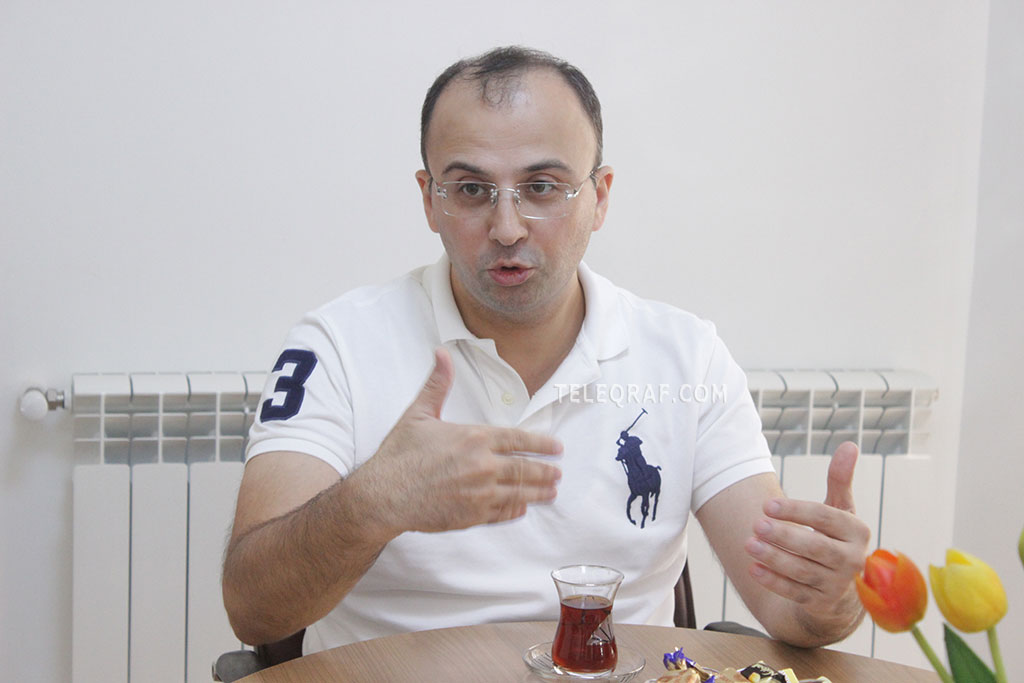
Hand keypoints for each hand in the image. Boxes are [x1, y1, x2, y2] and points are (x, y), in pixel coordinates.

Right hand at [352, 347, 562, 534]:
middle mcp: (483, 466)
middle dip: (546, 471)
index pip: (519, 440)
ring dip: (539, 492)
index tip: (556, 448)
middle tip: (558, 472)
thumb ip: (437, 384)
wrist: (383, 495)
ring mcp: (480, 494)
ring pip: (520, 492)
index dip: (542, 444)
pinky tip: (522, 507)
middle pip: (527, 469)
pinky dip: (516, 509)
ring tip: (551, 491)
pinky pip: (502, 513)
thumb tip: (441, 353)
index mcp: (475, 438)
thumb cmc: (399, 455)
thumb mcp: (419, 414)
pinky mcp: (472, 516)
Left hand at [744, 442, 869, 626]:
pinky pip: (796, 594)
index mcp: (857, 531)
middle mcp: (852, 560)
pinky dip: (774, 582)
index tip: (768, 505)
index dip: (796, 510)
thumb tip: (849, 444)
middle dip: (784, 535)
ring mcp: (838, 585)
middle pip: (816, 546)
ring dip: (775, 558)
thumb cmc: (835, 538)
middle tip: (756, 524)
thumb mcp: (840, 510)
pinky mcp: (822, 604)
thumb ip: (840, 480)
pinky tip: (753, 569)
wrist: (841, 589)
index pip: (826, 517)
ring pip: (804, 571)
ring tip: (749, 544)